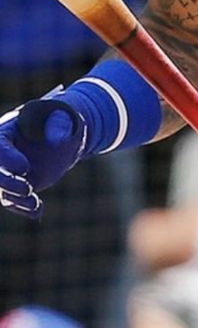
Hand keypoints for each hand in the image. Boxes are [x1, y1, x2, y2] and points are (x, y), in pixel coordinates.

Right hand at [0, 98, 86, 217]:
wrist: (62, 133)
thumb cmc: (59, 118)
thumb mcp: (62, 116)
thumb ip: (60, 124)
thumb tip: (58, 140)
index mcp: (7, 131)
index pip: (0, 148)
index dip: (8, 158)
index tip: (25, 167)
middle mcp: (3, 154)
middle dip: (8, 183)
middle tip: (28, 189)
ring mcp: (10, 171)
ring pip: (4, 191)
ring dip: (17, 200)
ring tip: (35, 205)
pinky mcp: (18, 185)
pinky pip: (15, 201)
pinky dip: (25, 208)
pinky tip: (38, 211)